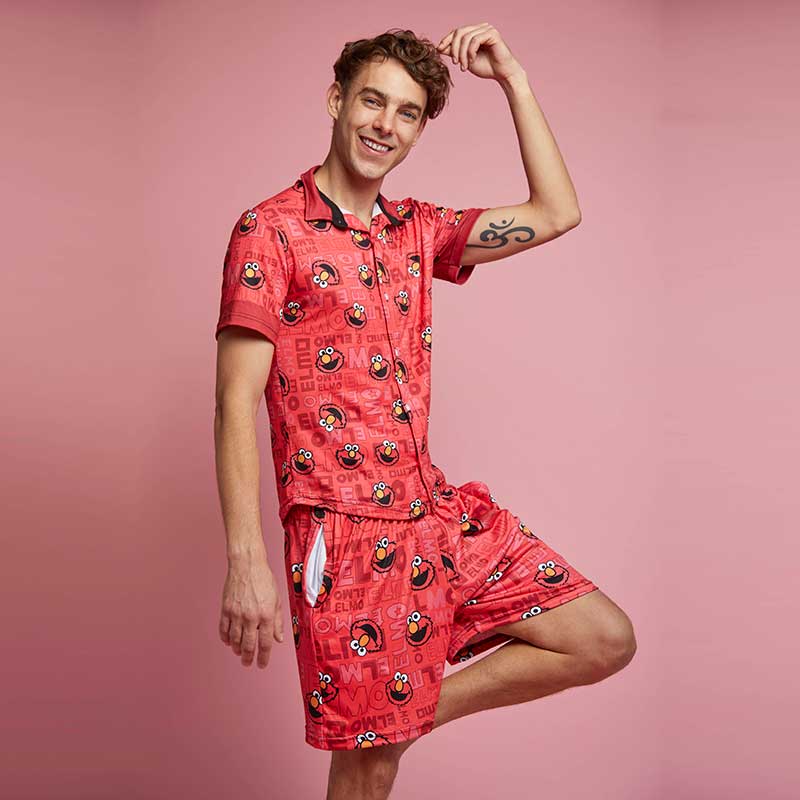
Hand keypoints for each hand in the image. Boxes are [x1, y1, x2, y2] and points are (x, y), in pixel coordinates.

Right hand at [219, 553, 283, 668]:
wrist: (247, 565)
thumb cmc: (264, 579)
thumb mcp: (277, 599)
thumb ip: (278, 621)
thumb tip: (279, 638)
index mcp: (266, 615)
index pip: (265, 643)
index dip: (263, 657)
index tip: (262, 664)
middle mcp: (251, 617)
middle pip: (248, 645)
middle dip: (248, 658)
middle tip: (248, 663)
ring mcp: (237, 614)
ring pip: (235, 640)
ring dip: (237, 649)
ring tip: (239, 652)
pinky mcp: (226, 609)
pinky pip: (224, 629)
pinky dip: (225, 638)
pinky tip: (228, 642)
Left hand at [436, 23, 522, 83]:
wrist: (502, 74)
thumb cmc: (486, 67)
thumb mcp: (465, 60)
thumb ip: (454, 53)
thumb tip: (439, 47)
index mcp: (474, 32)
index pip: (456, 32)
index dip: (446, 40)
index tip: (439, 50)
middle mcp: (480, 28)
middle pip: (459, 32)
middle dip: (454, 49)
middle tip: (455, 63)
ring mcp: (487, 29)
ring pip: (466, 37)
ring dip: (462, 54)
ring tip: (464, 67)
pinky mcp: (493, 33)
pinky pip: (475, 40)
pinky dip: (470, 52)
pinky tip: (472, 61)